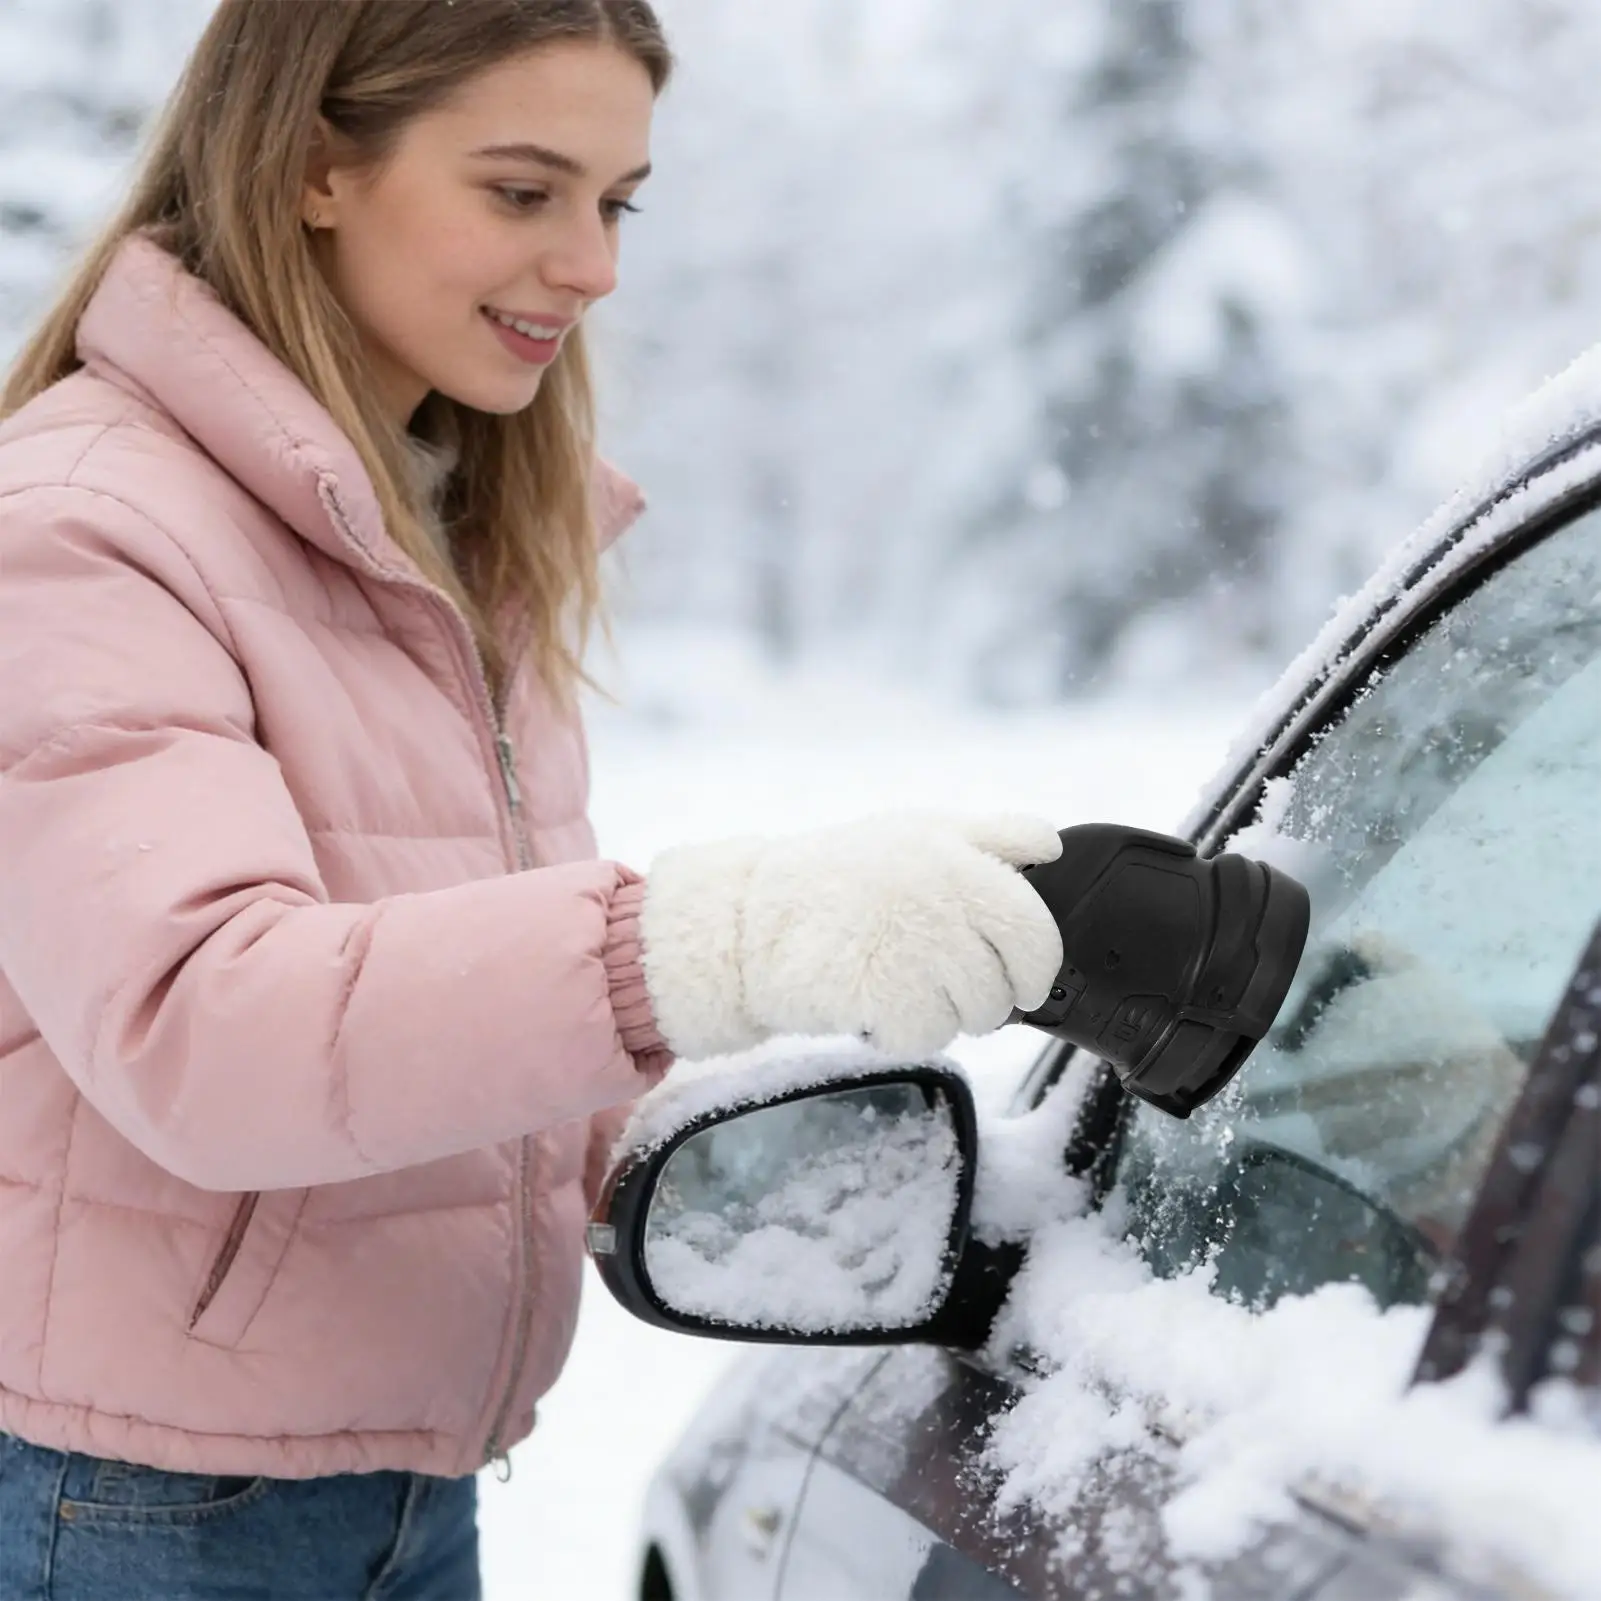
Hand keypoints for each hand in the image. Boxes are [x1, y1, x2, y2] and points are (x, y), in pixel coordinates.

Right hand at [638, 811, 1065, 1059]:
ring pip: (976, 1014)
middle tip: (951, 991)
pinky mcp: (888, 988)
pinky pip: (930, 1035)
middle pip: (1010, 979)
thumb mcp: (914, 834)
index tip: (1020, 977)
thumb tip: (1050, 844)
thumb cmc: (834, 882)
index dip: (1034, 963)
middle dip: (991, 998)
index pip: (1035, 923)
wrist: (747, 922)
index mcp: (957, 852)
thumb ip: (989, 836)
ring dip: (943, 1016)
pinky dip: (904, 1034)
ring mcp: (917, 941)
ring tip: (898, 987)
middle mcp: (943, 891)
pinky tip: (875, 1007)